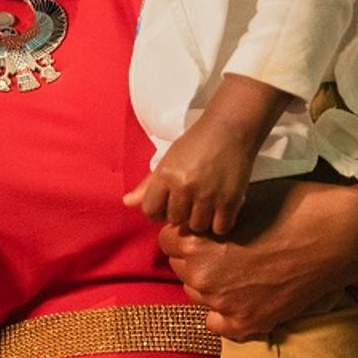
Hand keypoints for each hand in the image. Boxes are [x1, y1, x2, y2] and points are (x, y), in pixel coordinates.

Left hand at [124, 118, 251, 234]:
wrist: (230, 129)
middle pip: (174, 221)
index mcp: (165, 175)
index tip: (170, 203)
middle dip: (181, 214)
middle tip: (191, 200)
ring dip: (201, 220)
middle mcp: (184, 187)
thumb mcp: (169, 159)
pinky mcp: (230, 201)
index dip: (159, 210)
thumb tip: (126, 203)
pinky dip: (220, 223)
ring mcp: (207, 195)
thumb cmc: (197, 142)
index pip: (150, 211)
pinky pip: (220, 228)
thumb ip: (148, 184)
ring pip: (196, 226)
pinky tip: (220, 210)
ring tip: (207, 205)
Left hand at [157, 176, 357, 340]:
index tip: (203, 231)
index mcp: (195, 242)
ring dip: (211, 283)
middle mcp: (201, 276)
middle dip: (197, 258)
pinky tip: (244, 296)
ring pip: (199, 295)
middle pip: (182, 268)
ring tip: (240, 270)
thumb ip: (210, 218)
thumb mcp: (240, 202)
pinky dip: (226, 312)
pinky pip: (218, 324)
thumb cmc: (290, 206)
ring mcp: (223, 304)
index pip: (168, 240)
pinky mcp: (247, 324)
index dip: (186, 233)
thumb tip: (195, 223)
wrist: (334, 236)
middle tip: (226, 249)